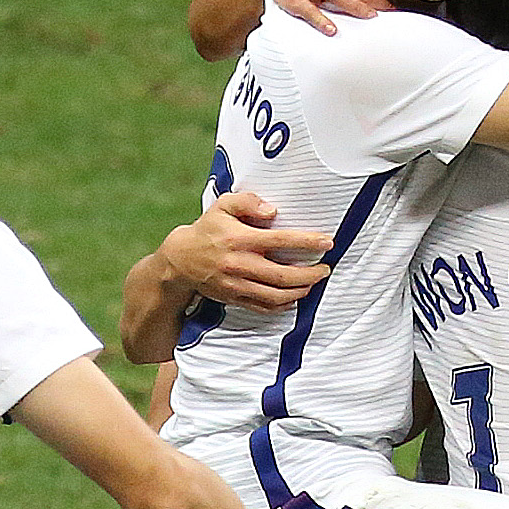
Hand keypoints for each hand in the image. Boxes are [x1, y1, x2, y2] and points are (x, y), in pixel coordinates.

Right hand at [162, 189, 329, 309]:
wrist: (180, 260)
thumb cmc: (207, 230)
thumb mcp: (222, 206)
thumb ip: (247, 202)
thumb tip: (272, 210)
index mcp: (240, 239)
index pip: (281, 240)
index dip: (307, 242)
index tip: (327, 241)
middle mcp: (240, 264)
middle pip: (283, 275)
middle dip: (311, 274)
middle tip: (325, 269)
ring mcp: (237, 285)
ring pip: (276, 295)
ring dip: (301, 291)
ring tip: (313, 282)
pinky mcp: (235, 298)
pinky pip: (264, 307)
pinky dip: (283, 305)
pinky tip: (294, 296)